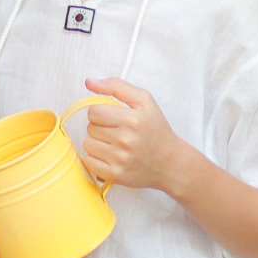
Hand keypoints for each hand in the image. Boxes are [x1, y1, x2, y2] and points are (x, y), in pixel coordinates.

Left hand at [80, 77, 183, 191]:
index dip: (102, 112)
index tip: (114, 117)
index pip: (94, 111)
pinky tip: (111, 156)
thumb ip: (116, 86)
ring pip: (87, 144)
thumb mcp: (144, 101)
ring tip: (115, 144)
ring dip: (97, 143)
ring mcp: (120, 159)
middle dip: (101, 127)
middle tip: (118, 132)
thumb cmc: (155, 129)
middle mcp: (126, 140)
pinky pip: (88, 161)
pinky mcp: (115, 174)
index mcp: (133, 119)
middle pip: (90, 128)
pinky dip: (96, 159)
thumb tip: (89, 82)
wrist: (170, 162)